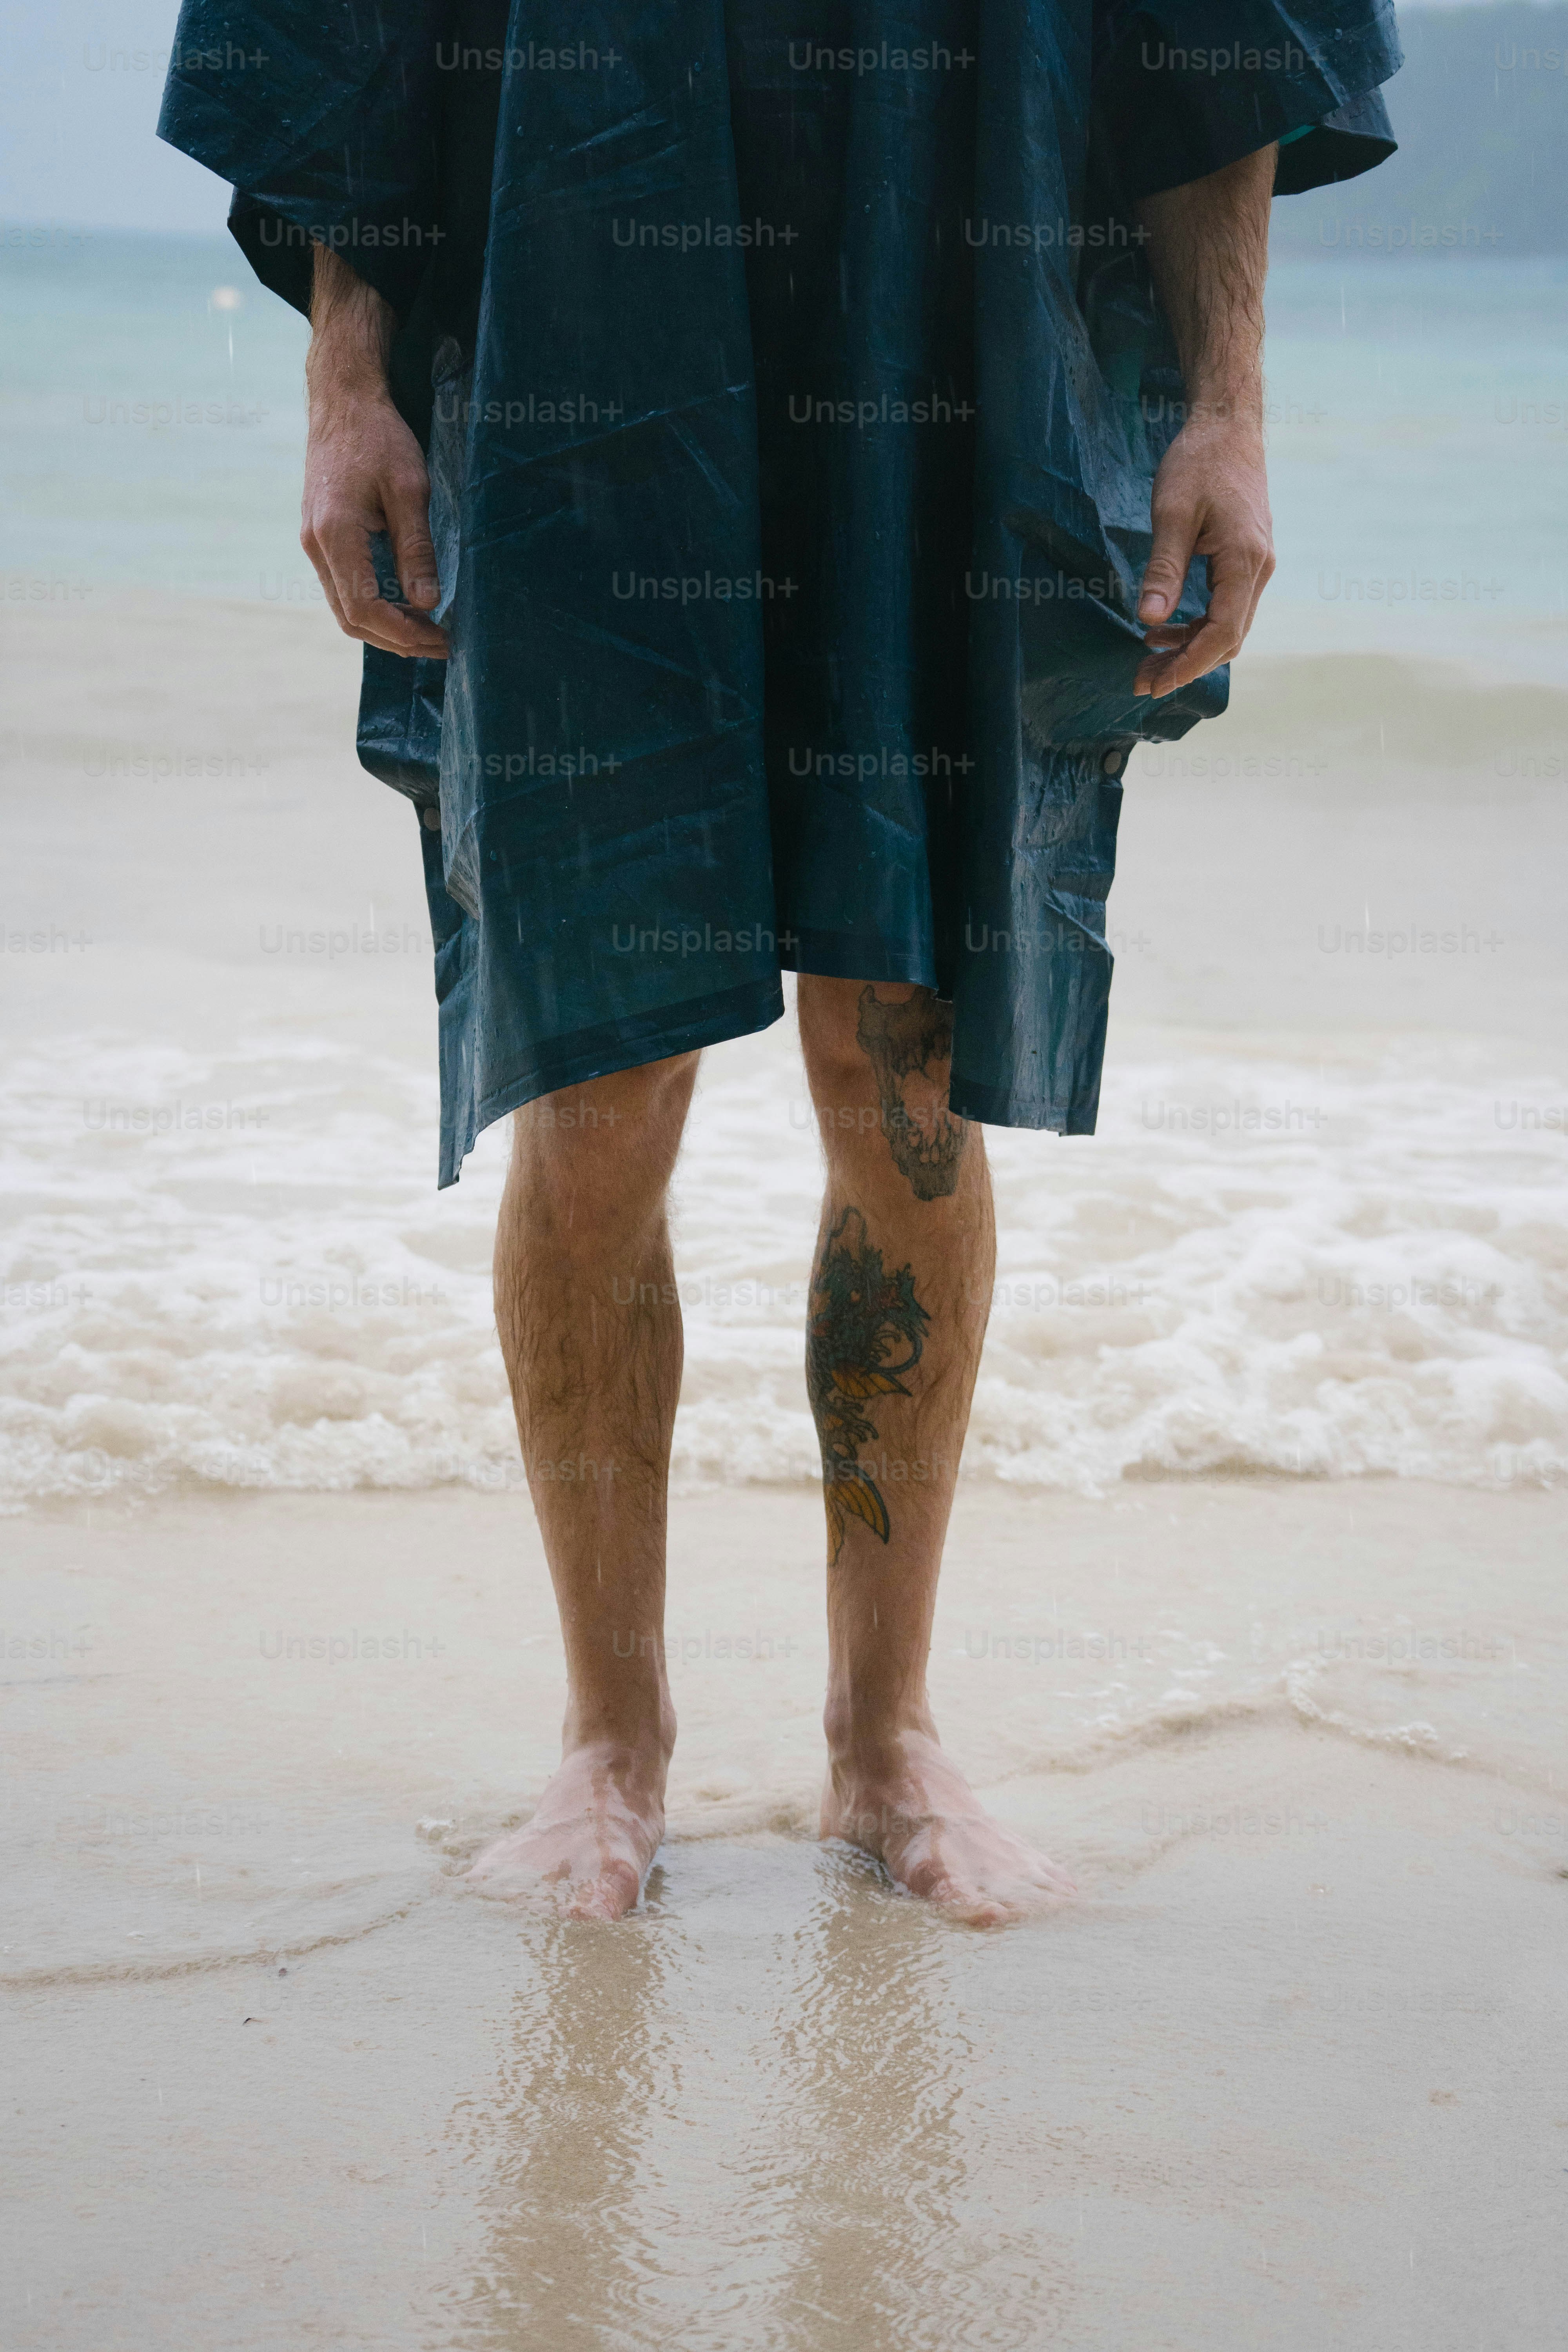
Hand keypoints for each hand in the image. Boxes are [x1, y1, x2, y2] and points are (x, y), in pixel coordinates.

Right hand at [300, 248, 447, 659]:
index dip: (404, 634)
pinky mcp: (319, 538)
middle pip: (351, 618)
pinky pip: (344, 587)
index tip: (441, 640)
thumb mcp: (409, 489)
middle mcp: (315, 545)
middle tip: (441, 644)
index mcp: (336, 534)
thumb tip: (427, 603)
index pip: (365, 608)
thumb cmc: (378, 437)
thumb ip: (416, 548)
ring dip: (385, 627)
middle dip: (396, 639)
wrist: (342, 401)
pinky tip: (406, 604)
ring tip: (428, 631)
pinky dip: (374, 605)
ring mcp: (312, 543)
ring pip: (345, 607)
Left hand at [1134, 406, 1273, 698]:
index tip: (1153, 684)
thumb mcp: (1173, 512)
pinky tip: (1164, 629)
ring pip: (1228, 627)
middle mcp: (1259, 569)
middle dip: (1185, 666)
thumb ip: (1164, 568)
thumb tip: (1150, 620)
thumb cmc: (1199, 462)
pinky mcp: (1246, 561)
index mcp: (1245, 561)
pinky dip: (1196, 627)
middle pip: (1227, 640)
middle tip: (1141, 682)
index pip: (1221, 634)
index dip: (1187, 665)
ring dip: (1189, 650)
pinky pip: (1226, 609)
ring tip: (1147, 658)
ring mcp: (1256, 566)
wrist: (1228, 427)